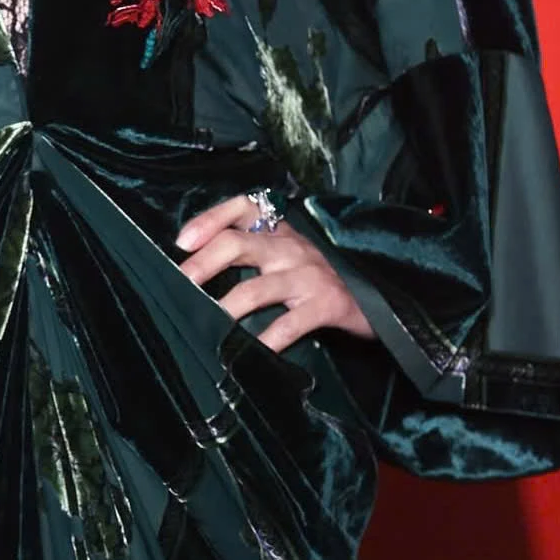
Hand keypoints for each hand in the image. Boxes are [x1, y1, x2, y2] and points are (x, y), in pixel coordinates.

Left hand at [175, 193, 375, 353]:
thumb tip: (198, 267)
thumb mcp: (289, 253)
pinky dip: (267, 339)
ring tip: (204, 325)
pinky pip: (289, 324)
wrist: (379, 296)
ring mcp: (307, 275)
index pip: (242, 207)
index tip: (182, 241)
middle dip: (202, 264)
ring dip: (225, 307)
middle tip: (180, 285)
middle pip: (236, 244)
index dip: (209, 219)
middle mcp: (289, 247)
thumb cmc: (319, 277)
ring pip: (256, 288)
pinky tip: (250, 353)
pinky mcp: (324, 305)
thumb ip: (254, 250)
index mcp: (279, 230)